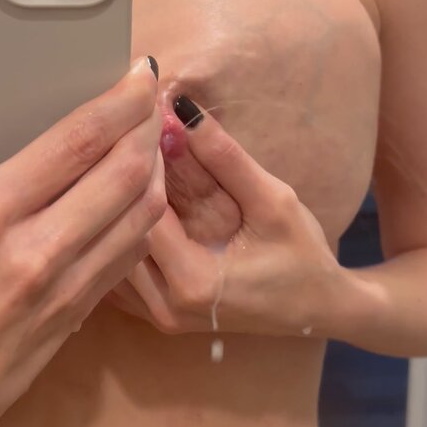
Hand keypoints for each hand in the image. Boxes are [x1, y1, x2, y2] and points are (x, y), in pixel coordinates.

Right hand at [0, 56, 164, 426]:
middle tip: (149, 99)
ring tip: (150, 138)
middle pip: (123, 173)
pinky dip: (146, 215)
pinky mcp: (79, 313)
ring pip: (140, 214)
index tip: (136, 74)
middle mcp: (33, 251)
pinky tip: (141, 192)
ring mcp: (63, 287)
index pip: (75, 143)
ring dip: (156, 169)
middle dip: (147, 125)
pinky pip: (132, 254)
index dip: (119, 102)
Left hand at [108, 104, 343, 337]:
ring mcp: (157, 316)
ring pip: (111, 254)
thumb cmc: (303, 257)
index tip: (144, 122)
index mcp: (194, 282)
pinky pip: (119, 273)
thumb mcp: (274, 200)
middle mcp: (166, 306)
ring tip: (121, 164)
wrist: (315, 310)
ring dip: (114, 209)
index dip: (139, 164)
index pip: (143, 211)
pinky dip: (117, 236)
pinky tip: (123, 203)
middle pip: (118, 234)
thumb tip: (179, 110)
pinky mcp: (155, 315)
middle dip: (120, 182)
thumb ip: (225, 157)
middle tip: (125, 136)